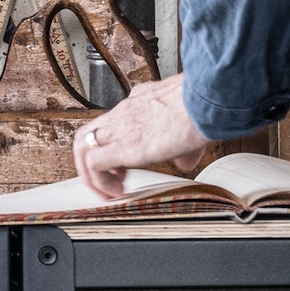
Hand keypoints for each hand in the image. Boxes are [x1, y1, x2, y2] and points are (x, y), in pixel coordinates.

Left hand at [72, 79, 219, 195]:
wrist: (206, 98)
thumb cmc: (203, 106)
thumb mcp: (190, 124)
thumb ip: (183, 146)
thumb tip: (184, 163)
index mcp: (139, 102)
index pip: (112, 121)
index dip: (111, 145)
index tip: (121, 165)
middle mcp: (124, 112)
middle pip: (88, 133)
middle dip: (90, 160)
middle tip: (109, 179)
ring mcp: (121, 126)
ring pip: (83, 146)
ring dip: (91, 172)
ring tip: (108, 190)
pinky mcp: (124, 145)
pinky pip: (94, 164)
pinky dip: (99, 181)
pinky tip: (117, 192)